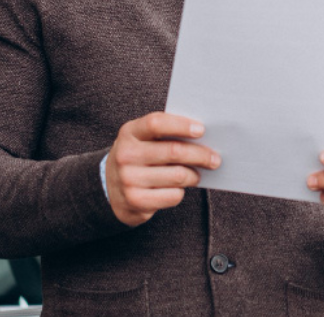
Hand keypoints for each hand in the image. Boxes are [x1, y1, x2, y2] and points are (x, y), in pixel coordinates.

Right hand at [106, 112, 219, 226]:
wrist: (109, 188)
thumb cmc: (138, 158)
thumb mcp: (142, 140)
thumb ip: (165, 134)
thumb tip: (203, 137)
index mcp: (129, 133)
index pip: (156, 123)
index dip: (181, 125)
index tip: (201, 130)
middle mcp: (125, 155)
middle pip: (173, 151)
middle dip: (200, 155)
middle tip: (215, 159)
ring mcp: (128, 179)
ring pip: (177, 176)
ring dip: (194, 176)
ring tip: (197, 175)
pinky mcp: (135, 201)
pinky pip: (172, 196)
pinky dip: (181, 192)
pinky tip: (177, 189)